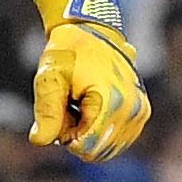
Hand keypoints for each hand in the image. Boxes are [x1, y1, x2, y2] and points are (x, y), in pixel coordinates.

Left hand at [30, 7, 149, 161]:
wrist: (93, 30)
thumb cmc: (69, 52)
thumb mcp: (50, 78)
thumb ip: (46, 111)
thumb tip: (39, 141)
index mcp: (113, 102)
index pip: (86, 146)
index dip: (65, 135)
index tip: (61, 109)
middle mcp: (133, 111)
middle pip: (95, 150)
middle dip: (76, 135)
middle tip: (69, 105)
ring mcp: (141, 113)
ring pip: (105, 149)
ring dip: (87, 133)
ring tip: (80, 103)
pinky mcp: (141, 114)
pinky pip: (115, 141)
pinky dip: (99, 130)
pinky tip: (91, 106)